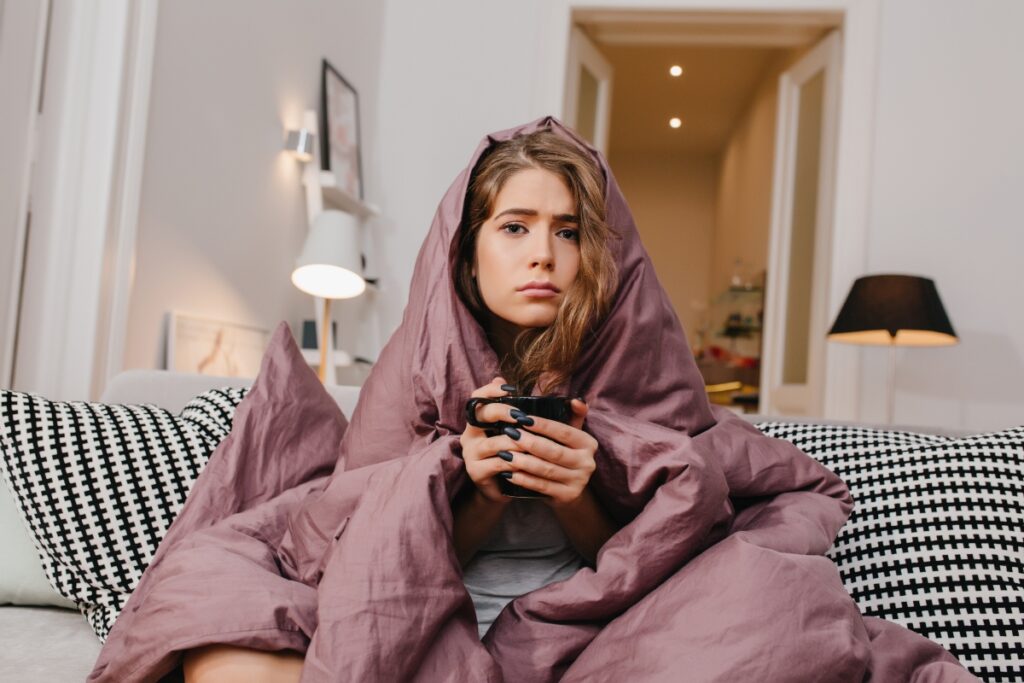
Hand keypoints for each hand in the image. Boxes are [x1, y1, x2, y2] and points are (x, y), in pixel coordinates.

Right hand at [459, 377, 520, 504]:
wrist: (501, 490)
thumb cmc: (511, 456)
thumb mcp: (513, 432)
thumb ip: (513, 409)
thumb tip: (502, 379)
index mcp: (477, 421)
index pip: (477, 398)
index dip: (490, 390)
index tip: (511, 389)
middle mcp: (469, 435)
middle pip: (481, 415)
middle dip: (503, 412)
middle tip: (523, 416)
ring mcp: (470, 454)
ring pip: (494, 442)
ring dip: (516, 442)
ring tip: (533, 442)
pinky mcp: (475, 472)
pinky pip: (498, 464)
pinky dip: (516, 462)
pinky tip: (529, 461)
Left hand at [498, 398, 596, 507]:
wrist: (569, 491)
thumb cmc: (565, 454)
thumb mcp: (571, 435)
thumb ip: (574, 415)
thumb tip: (576, 400)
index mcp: (588, 444)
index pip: (564, 431)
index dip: (543, 425)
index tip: (522, 418)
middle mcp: (587, 463)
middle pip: (554, 451)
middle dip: (529, 442)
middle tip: (509, 433)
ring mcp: (579, 481)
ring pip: (546, 469)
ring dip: (523, 461)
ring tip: (504, 453)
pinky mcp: (567, 496)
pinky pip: (541, 486)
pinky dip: (524, 479)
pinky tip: (508, 473)